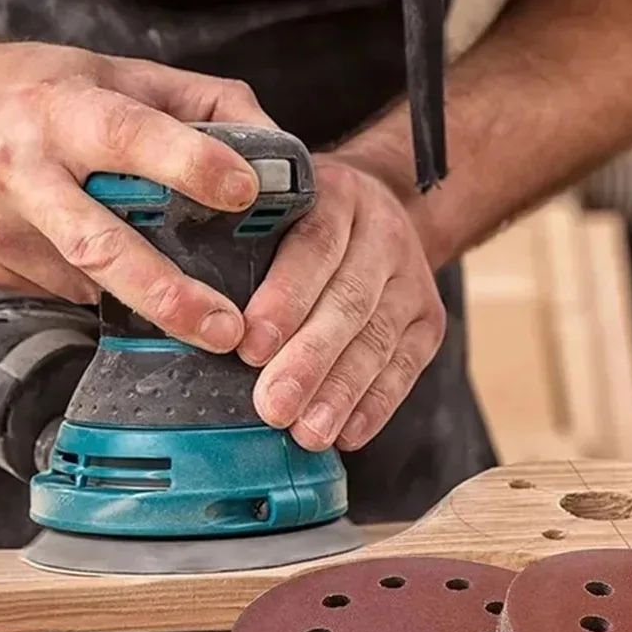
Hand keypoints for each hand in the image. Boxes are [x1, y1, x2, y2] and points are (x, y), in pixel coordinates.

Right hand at [0, 37, 275, 351]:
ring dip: (147, 301)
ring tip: (192, 311)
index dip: (189, 164)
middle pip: (100, 245)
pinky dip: (106, 291)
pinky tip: (116, 272)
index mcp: (61, 111)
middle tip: (225, 329)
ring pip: (89, 282)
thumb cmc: (51, 93)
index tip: (246, 192)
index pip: (129, 135)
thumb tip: (275, 156)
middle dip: (169, 295)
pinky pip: (68, 293)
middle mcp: (19, 168)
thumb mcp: (127, 77)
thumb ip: (208, 106)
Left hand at [238, 157, 446, 451]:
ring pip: (377, 340)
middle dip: (309, 361)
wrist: (386, 210)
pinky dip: (377, 404)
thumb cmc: (311, 225)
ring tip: (309, 432)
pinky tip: (350, 433)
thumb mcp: (281, 211)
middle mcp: (382, 234)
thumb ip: (247, 250)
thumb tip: (201, 323)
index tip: (251, 348)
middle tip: (274, 407)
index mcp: (338, 197)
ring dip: (341, 392)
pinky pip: (406, 366)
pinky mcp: (429, 319)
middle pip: (348, 302)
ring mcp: (411, 279)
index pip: (314, 246)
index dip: (284, 299)